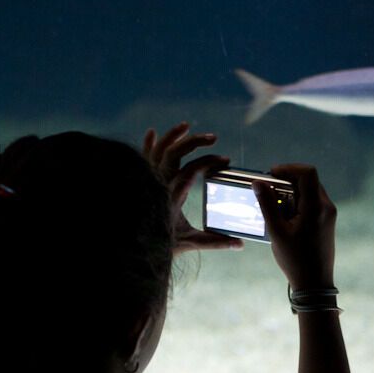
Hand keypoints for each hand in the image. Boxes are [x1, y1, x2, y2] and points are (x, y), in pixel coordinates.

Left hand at [143, 122, 243, 254]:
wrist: (134, 246)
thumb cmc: (162, 245)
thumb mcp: (191, 242)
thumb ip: (216, 241)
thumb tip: (239, 244)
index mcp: (172, 196)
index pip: (191, 169)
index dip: (208, 161)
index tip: (224, 160)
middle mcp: (158, 184)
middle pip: (174, 153)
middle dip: (194, 141)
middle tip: (212, 138)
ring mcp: (148, 180)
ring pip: (158, 151)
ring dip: (171, 136)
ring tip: (186, 126)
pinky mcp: (142, 181)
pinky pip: (143, 158)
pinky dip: (147, 145)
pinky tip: (152, 132)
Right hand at [253, 164, 336, 289]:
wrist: (315, 284)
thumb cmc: (295, 260)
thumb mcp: (276, 232)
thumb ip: (267, 204)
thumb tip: (258, 182)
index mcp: (316, 207)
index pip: (307, 173)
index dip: (288, 168)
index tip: (271, 174)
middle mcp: (326, 207)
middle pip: (308, 180)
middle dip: (287, 181)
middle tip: (268, 190)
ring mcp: (328, 214)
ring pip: (310, 191)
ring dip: (291, 192)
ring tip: (274, 206)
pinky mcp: (326, 222)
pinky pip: (312, 203)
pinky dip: (297, 203)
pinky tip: (284, 216)